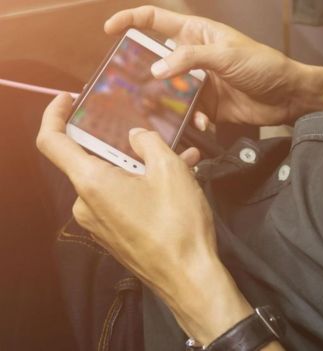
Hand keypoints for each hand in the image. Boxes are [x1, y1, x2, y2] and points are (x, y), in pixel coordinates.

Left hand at [37, 94, 260, 344]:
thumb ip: (149, 142)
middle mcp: (86, 203)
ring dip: (139, 165)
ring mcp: (98, 222)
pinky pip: (120, 200)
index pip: (52, 141)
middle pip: (90, 160)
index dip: (54, 114)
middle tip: (147, 132)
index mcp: (92, 181)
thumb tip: (136, 135)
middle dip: (119, 143)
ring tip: (178, 158)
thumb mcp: (171, 170)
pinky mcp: (113, 235)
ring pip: (112, 180)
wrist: (188, 277)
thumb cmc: (178, 225)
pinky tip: (175, 183)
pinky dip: (141, 186)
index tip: (67, 100)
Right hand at [105, 6, 322, 126]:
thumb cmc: (262, 66)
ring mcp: (200, 82)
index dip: (130, 20)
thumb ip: (190, 59)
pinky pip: (187, 112)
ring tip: (159, 111)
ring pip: (169, 91)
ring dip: (164, 102)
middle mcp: (194, 57)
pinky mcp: (208, 105)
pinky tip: (201, 122)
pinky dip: (189, 118)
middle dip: (143, 74)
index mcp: (197, 34)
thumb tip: (156, 69)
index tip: (109, 30)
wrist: (288, 96)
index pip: (156, 20)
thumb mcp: (226, 56)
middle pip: (156, 60)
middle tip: (131, 88)